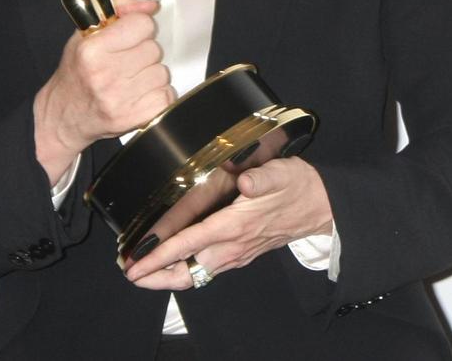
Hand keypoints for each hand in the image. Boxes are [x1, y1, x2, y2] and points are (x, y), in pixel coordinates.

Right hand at [33, 0, 173, 184]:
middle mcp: (105, 74)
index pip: (142, 25)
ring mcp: (120, 99)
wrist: (64, 115)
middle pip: (153, 49)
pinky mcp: (133, 118)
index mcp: (92, 49)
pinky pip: (166, 95)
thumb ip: (119, 7)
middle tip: (126, 59)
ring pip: (161, 72)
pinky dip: (157, 94)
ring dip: (150, 74)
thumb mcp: (86, 31)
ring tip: (131, 78)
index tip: (128, 35)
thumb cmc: (77, 70)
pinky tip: (138, 93)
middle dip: (143, 52)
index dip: (137, 27)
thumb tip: (151, 6)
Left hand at [125, 157, 332, 289]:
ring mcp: (237, 253)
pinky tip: (176, 263)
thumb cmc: (297, 187)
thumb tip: (245, 181)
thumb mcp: (280, 174)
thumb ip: (261, 177)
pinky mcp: (242, 252)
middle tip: (131, 274)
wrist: (321, 206)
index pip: (188, 244)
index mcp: (235, 226)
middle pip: (187, 270)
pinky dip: (187, 270)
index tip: (137, 264)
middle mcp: (233, 245)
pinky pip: (208, 269)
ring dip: (169, 275)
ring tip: (145, 273)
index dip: (159, 255)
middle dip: (157, 276)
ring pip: (196, 273)